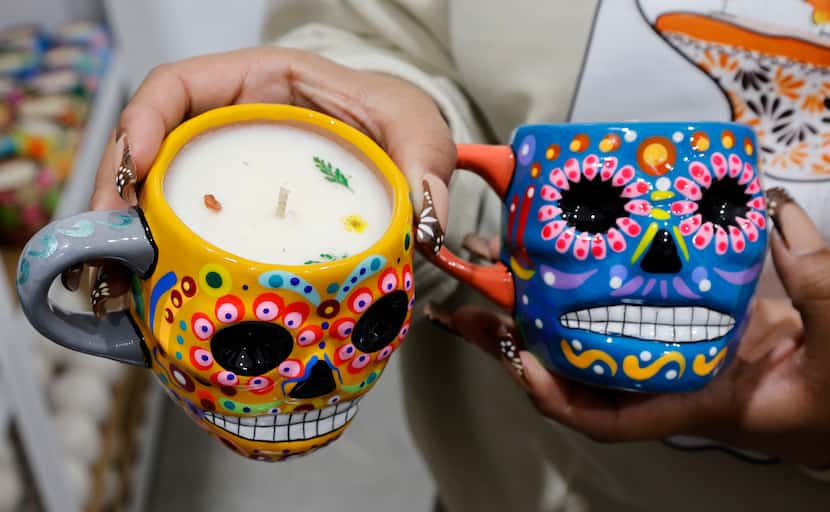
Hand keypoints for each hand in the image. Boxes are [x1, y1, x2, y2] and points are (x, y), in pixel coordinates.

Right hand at [71, 47, 455, 313]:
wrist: (402, 151)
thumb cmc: (399, 121)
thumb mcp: (417, 131)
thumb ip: (423, 164)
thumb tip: (423, 220)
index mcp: (263, 84)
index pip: (180, 85)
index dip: (144, 119)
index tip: (136, 165)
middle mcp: (231, 123)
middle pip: (150, 144)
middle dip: (117, 190)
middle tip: (106, 246)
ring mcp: (227, 167)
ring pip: (157, 189)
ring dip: (127, 232)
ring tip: (112, 281)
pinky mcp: (234, 207)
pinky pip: (184, 223)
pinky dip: (160, 255)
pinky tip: (151, 292)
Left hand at [429, 188, 829, 466]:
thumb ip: (815, 283)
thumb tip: (778, 218)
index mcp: (693, 400)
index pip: (605, 417)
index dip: (554, 394)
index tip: (518, 358)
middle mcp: (665, 381)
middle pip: (572, 369)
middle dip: (515, 343)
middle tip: (467, 308)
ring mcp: (666, 353)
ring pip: (583, 337)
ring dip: (534, 311)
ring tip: (490, 273)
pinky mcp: (680, 327)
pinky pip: (614, 312)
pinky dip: (583, 290)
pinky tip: (561, 259)